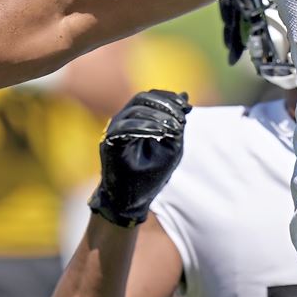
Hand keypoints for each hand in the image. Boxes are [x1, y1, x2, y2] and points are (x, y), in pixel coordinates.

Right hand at [88, 89, 190, 227]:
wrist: (131, 200)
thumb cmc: (150, 173)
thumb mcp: (171, 145)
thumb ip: (177, 121)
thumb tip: (185, 96)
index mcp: (135, 119)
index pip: (150, 97)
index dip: (168, 97)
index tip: (187, 106)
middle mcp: (122, 120)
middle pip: (141, 99)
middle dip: (164, 105)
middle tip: (181, 120)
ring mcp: (113, 130)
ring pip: (134, 112)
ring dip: (156, 117)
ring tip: (174, 129)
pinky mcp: (109, 143)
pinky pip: (124, 128)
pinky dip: (144, 128)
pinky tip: (160, 133)